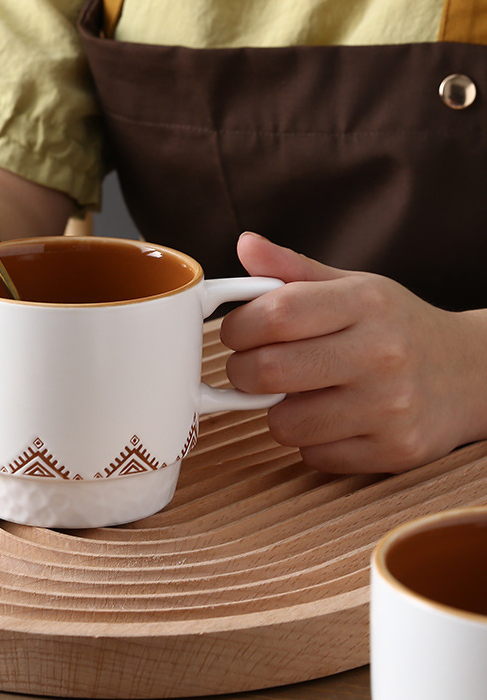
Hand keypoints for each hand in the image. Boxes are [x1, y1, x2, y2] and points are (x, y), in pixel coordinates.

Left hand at [220, 232, 486, 473]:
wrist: (472, 374)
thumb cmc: (396, 327)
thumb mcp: (353, 287)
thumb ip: (293, 270)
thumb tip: (245, 243)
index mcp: (367, 303)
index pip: (275, 314)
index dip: (238, 327)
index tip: (236, 333)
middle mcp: (382, 354)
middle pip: (268, 371)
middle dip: (242, 372)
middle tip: (252, 367)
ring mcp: (391, 407)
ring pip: (284, 424)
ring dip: (277, 412)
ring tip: (299, 394)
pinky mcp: (394, 450)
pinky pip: (313, 456)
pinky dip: (310, 441)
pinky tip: (331, 420)